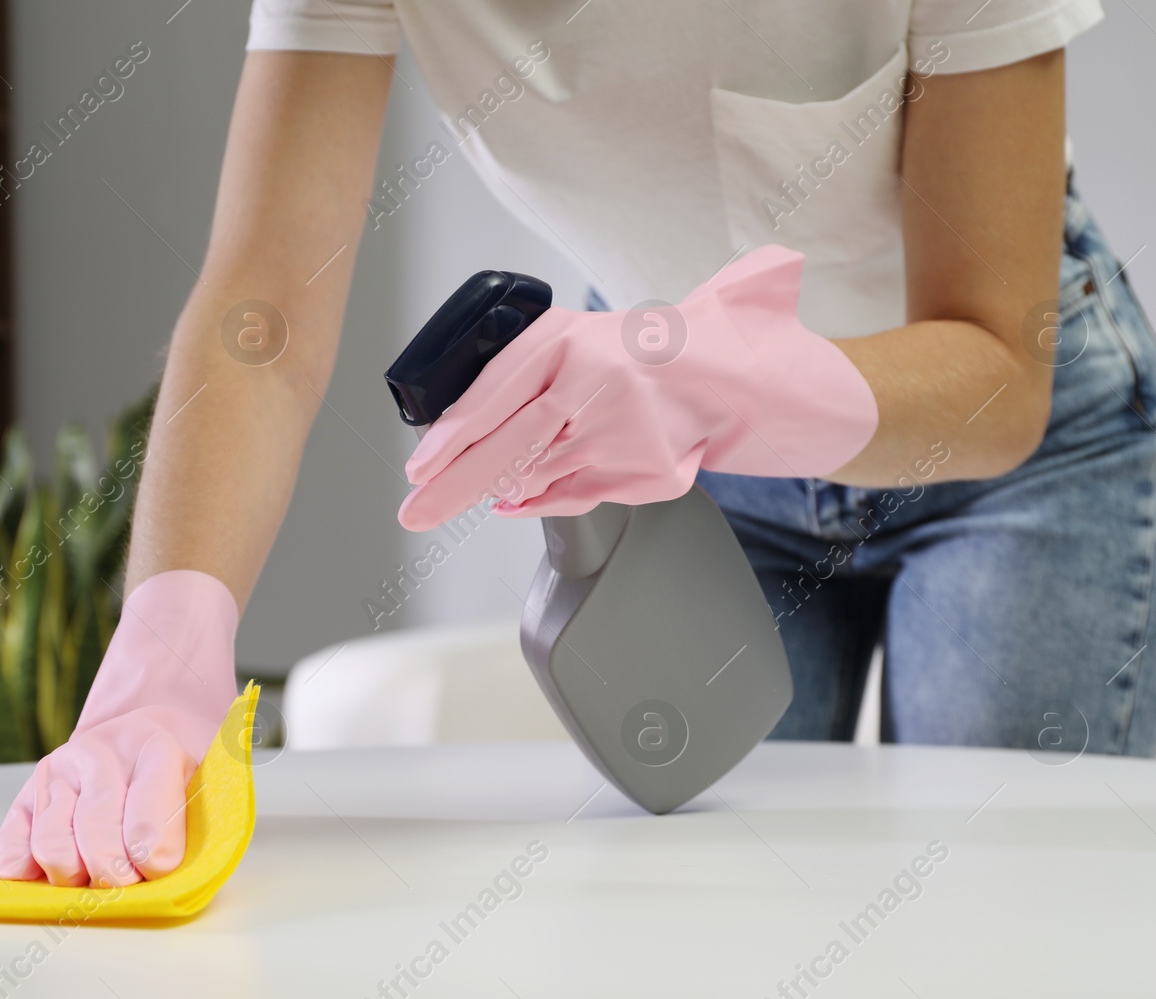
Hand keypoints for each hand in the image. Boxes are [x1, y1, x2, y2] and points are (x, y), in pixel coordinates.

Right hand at [0, 570, 239, 886]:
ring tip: (97, 875)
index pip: (147, 818)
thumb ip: (201, 821)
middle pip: (95, 835)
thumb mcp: (214, 777)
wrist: (151, 724)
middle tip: (128, 882)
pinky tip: (55, 873)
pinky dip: (29, 874)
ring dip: (74, 876)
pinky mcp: (26, 795)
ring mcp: (57, 772)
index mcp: (156, 747)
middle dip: (114, 875)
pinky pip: (10, 851)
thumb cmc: (186, 765)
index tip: (157, 870)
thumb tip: (166, 874)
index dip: (153, 858)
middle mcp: (99, 754)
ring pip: (51, 845)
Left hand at [397, 246, 877, 530]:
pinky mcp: (640, 473)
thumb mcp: (585, 331)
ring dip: (484, 495)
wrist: (743, 376)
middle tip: (412, 510)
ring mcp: (619, 434)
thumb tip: (468, 411)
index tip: (418, 462)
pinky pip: (571, 494)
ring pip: (534, 474)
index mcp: (577, 340)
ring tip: (442, 507)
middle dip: (450, 485)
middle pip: (506, 445)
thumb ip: (537, 360)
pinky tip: (507, 502)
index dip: (451, 433)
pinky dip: (533, 500)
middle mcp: (595, 386)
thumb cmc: (662, 347)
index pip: (496, 390)